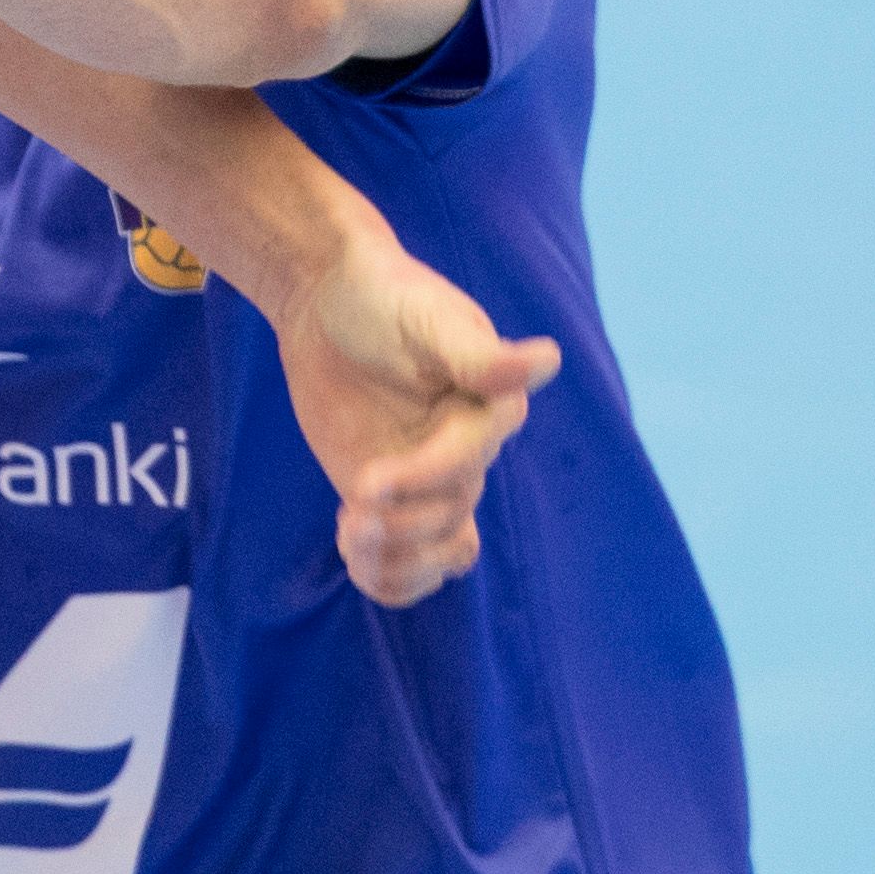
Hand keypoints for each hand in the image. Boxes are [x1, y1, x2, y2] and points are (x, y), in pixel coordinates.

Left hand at [266, 227, 561, 607]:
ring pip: (442, 553)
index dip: (422, 479)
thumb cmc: (381, 296)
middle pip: (452, 515)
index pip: (468, 460)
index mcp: (490, 406)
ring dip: (398, 561)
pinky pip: (413, 561)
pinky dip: (390, 577)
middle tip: (352, 513)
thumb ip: (479, 353)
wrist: (327, 303)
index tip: (365, 482)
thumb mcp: (425, 316)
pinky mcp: (399, 496)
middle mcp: (469, 449)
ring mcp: (433, 478)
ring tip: (349, 535)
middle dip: (401, 525)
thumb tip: (547, 359)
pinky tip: (353, 556)